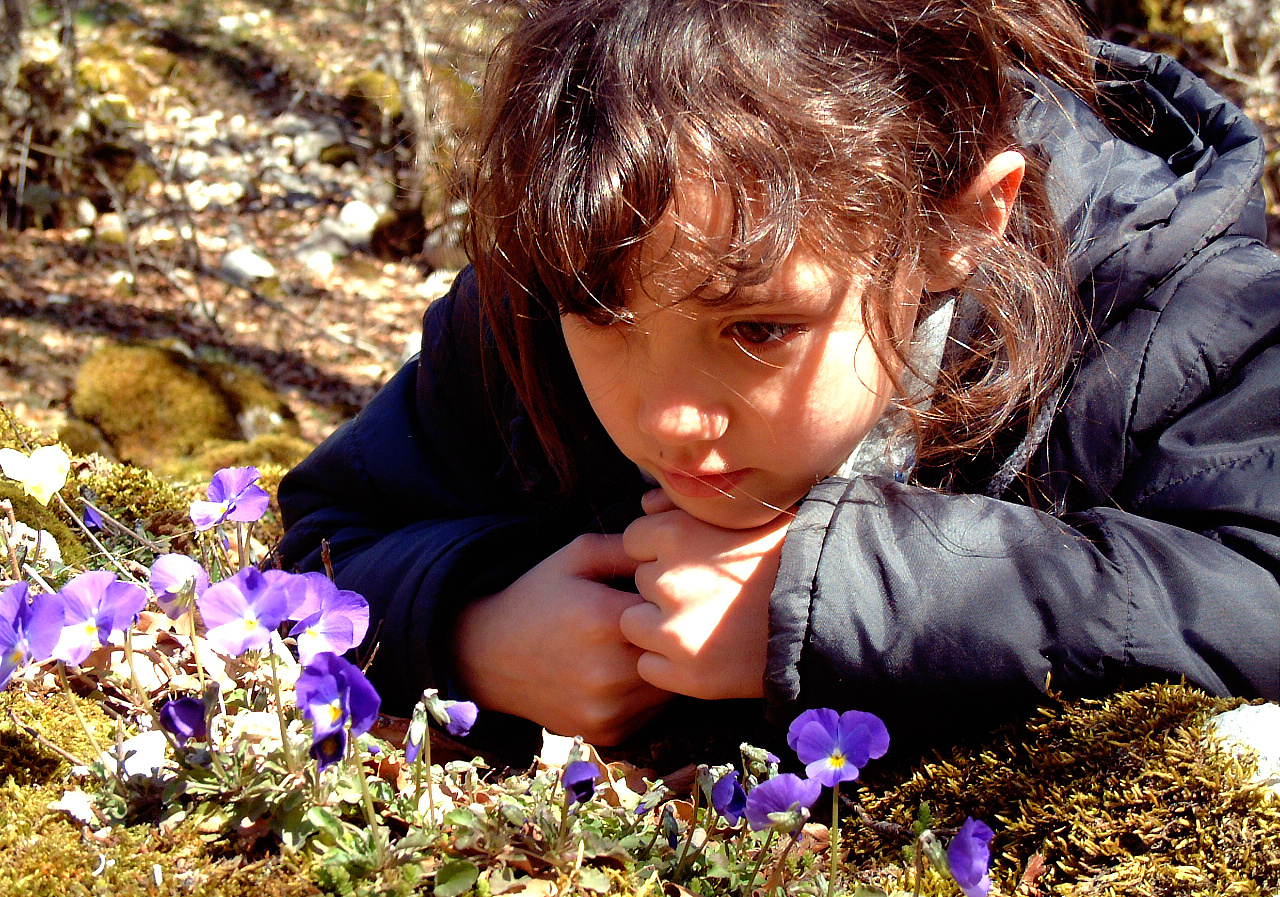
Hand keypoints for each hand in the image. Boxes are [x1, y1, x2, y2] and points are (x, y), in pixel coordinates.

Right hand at [452, 534, 672, 744]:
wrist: (489, 657)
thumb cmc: (539, 597)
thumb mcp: (575, 557)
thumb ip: (627, 549)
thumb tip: (674, 551)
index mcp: (604, 619)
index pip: (673, 610)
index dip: (672, 601)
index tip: (662, 596)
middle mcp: (609, 670)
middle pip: (677, 653)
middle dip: (674, 636)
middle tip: (660, 623)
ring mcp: (609, 707)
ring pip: (671, 686)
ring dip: (666, 667)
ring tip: (642, 646)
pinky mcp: (608, 732)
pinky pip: (653, 712)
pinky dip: (649, 694)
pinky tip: (626, 673)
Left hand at [619, 490, 790, 699]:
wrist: (830, 615)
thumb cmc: (792, 555)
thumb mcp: (744, 514)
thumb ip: (686, 504)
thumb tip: (644, 507)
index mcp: (676, 534)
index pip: (635, 540)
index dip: (660, 550)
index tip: (689, 561)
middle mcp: (667, 580)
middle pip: (640, 581)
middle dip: (663, 588)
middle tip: (704, 594)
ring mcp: (674, 630)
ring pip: (634, 624)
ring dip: (657, 626)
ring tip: (701, 624)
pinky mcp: (685, 673)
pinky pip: (649, 666)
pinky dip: (668, 664)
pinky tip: (703, 653)